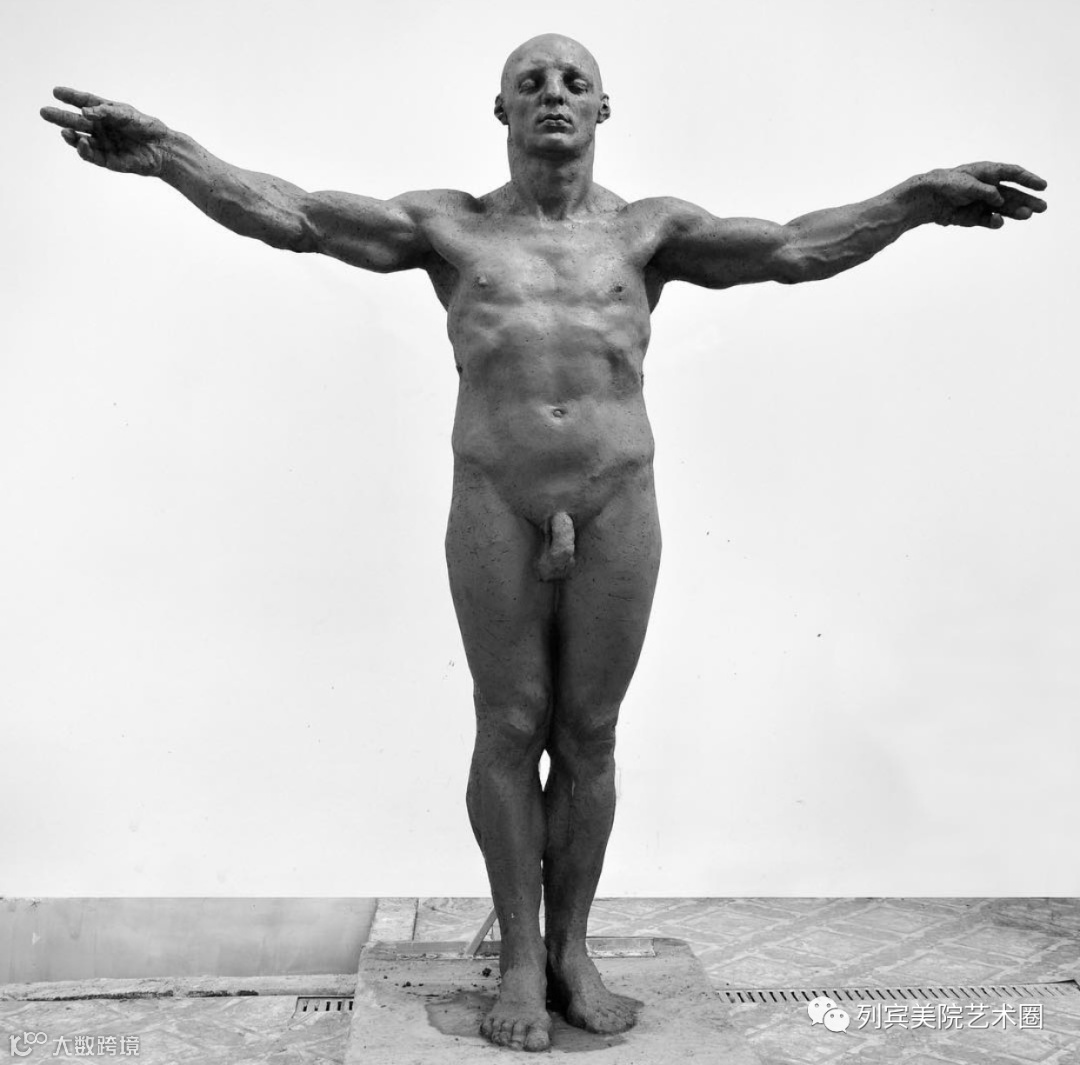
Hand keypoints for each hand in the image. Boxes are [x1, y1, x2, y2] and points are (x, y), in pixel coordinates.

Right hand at [40, 87, 170, 175]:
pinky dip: (84, 150)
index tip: (56, 91)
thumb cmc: (146, 127)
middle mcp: (102, 128)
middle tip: (44, 112)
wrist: (162, 148)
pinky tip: (80, 143)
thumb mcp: (125, 113)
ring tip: (64, 131)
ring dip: (70, 135)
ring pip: (81, 140)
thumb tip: (84, 112)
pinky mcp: (109, 160)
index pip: (85, 102)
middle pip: (76, 122)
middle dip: (60, 117)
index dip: (70, 97)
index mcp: (106, 113)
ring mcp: (104, 144)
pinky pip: (92, 156)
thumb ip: (105, 111)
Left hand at [921, 162, 1046, 228]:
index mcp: (987, 172)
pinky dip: (994, 221)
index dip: (1028, 179)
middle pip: (1012, 194)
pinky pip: (987, 220)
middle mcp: (987, 188)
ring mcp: (980, 203)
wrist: (924, 199)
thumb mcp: (966, 184)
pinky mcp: (971, 217)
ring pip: (1002, 209)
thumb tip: (999, 200)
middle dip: (1027, 200)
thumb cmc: (945, 184)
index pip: (1013, 174)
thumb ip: (984, 191)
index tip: (1042, 186)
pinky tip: (999, 222)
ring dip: (1015, 212)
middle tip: (1042, 207)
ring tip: (1028, 215)